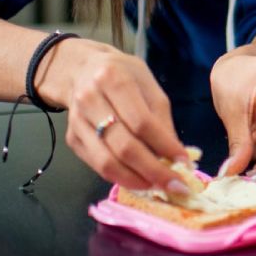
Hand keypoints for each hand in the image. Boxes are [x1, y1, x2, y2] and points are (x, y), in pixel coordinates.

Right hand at [44, 38, 189, 192]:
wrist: (81, 69)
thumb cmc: (122, 74)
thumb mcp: (148, 84)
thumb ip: (161, 117)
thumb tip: (175, 153)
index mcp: (113, 79)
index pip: (141, 122)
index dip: (164, 145)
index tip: (183, 161)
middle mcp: (90, 100)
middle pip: (124, 146)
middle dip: (153, 170)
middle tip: (174, 185)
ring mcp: (77, 122)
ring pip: (107, 162)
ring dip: (136, 180)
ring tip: (157, 186)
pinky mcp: (72, 139)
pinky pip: (97, 165)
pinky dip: (120, 177)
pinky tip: (138, 179)